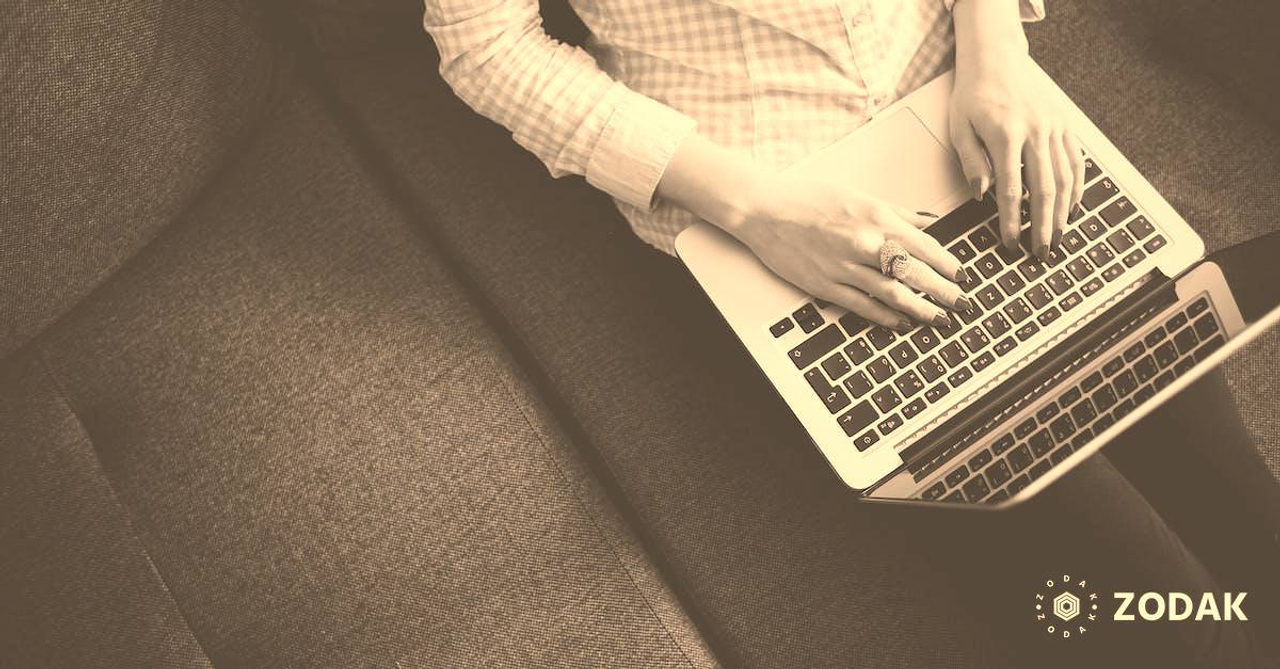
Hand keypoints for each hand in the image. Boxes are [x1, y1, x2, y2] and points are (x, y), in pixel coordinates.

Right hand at [726, 173, 968, 330]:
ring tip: (940, 319)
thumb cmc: (808, 198)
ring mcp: (845, 267)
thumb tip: (928, 221)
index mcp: (876, 218)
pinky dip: (886, 316)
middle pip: (915, 273)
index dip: (948, 264)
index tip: (963, 276)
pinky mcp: (826, 285)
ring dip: (921, 309)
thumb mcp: (858, 195)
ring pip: (893, 294)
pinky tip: (902, 323)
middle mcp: (865, 243)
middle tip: (963, 304)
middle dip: (944, 291)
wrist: (765, 210)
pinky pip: (863, 305)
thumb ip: (896, 211)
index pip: (925, 246)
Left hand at [949, 18, 1084, 259]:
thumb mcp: (959, 127)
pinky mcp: (1064, 125)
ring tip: (1058, 238)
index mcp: (1006, 135)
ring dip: (1064, 212)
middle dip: (1044, 226)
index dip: (1012, 221)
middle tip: (1042, 253)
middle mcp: (1036, 132)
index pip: (1011, 189)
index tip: (1010, 243)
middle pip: (1045, 189)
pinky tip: (1072, 208)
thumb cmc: (973, 95)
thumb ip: (971, 162)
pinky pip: (1076, 161)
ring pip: (1066, 178)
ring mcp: (1055, 128)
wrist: (997, 59)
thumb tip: (982, 195)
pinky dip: (1077, 187)